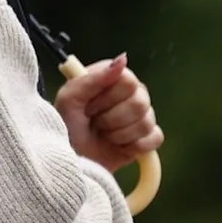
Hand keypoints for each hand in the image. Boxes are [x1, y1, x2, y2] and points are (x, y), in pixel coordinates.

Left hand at [53, 53, 163, 172]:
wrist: (72, 162)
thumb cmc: (66, 127)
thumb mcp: (69, 99)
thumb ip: (93, 78)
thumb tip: (123, 59)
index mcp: (109, 79)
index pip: (128, 79)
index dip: (109, 96)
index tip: (89, 106)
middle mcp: (127, 94)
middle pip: (141, 101)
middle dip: (113, 118)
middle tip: (95, 123)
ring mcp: (138, 116)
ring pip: (147, 120)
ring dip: (120, 134)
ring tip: (104, 136)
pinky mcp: (146, 139)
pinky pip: (155, 137)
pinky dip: (134, 146)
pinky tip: (118, 146)